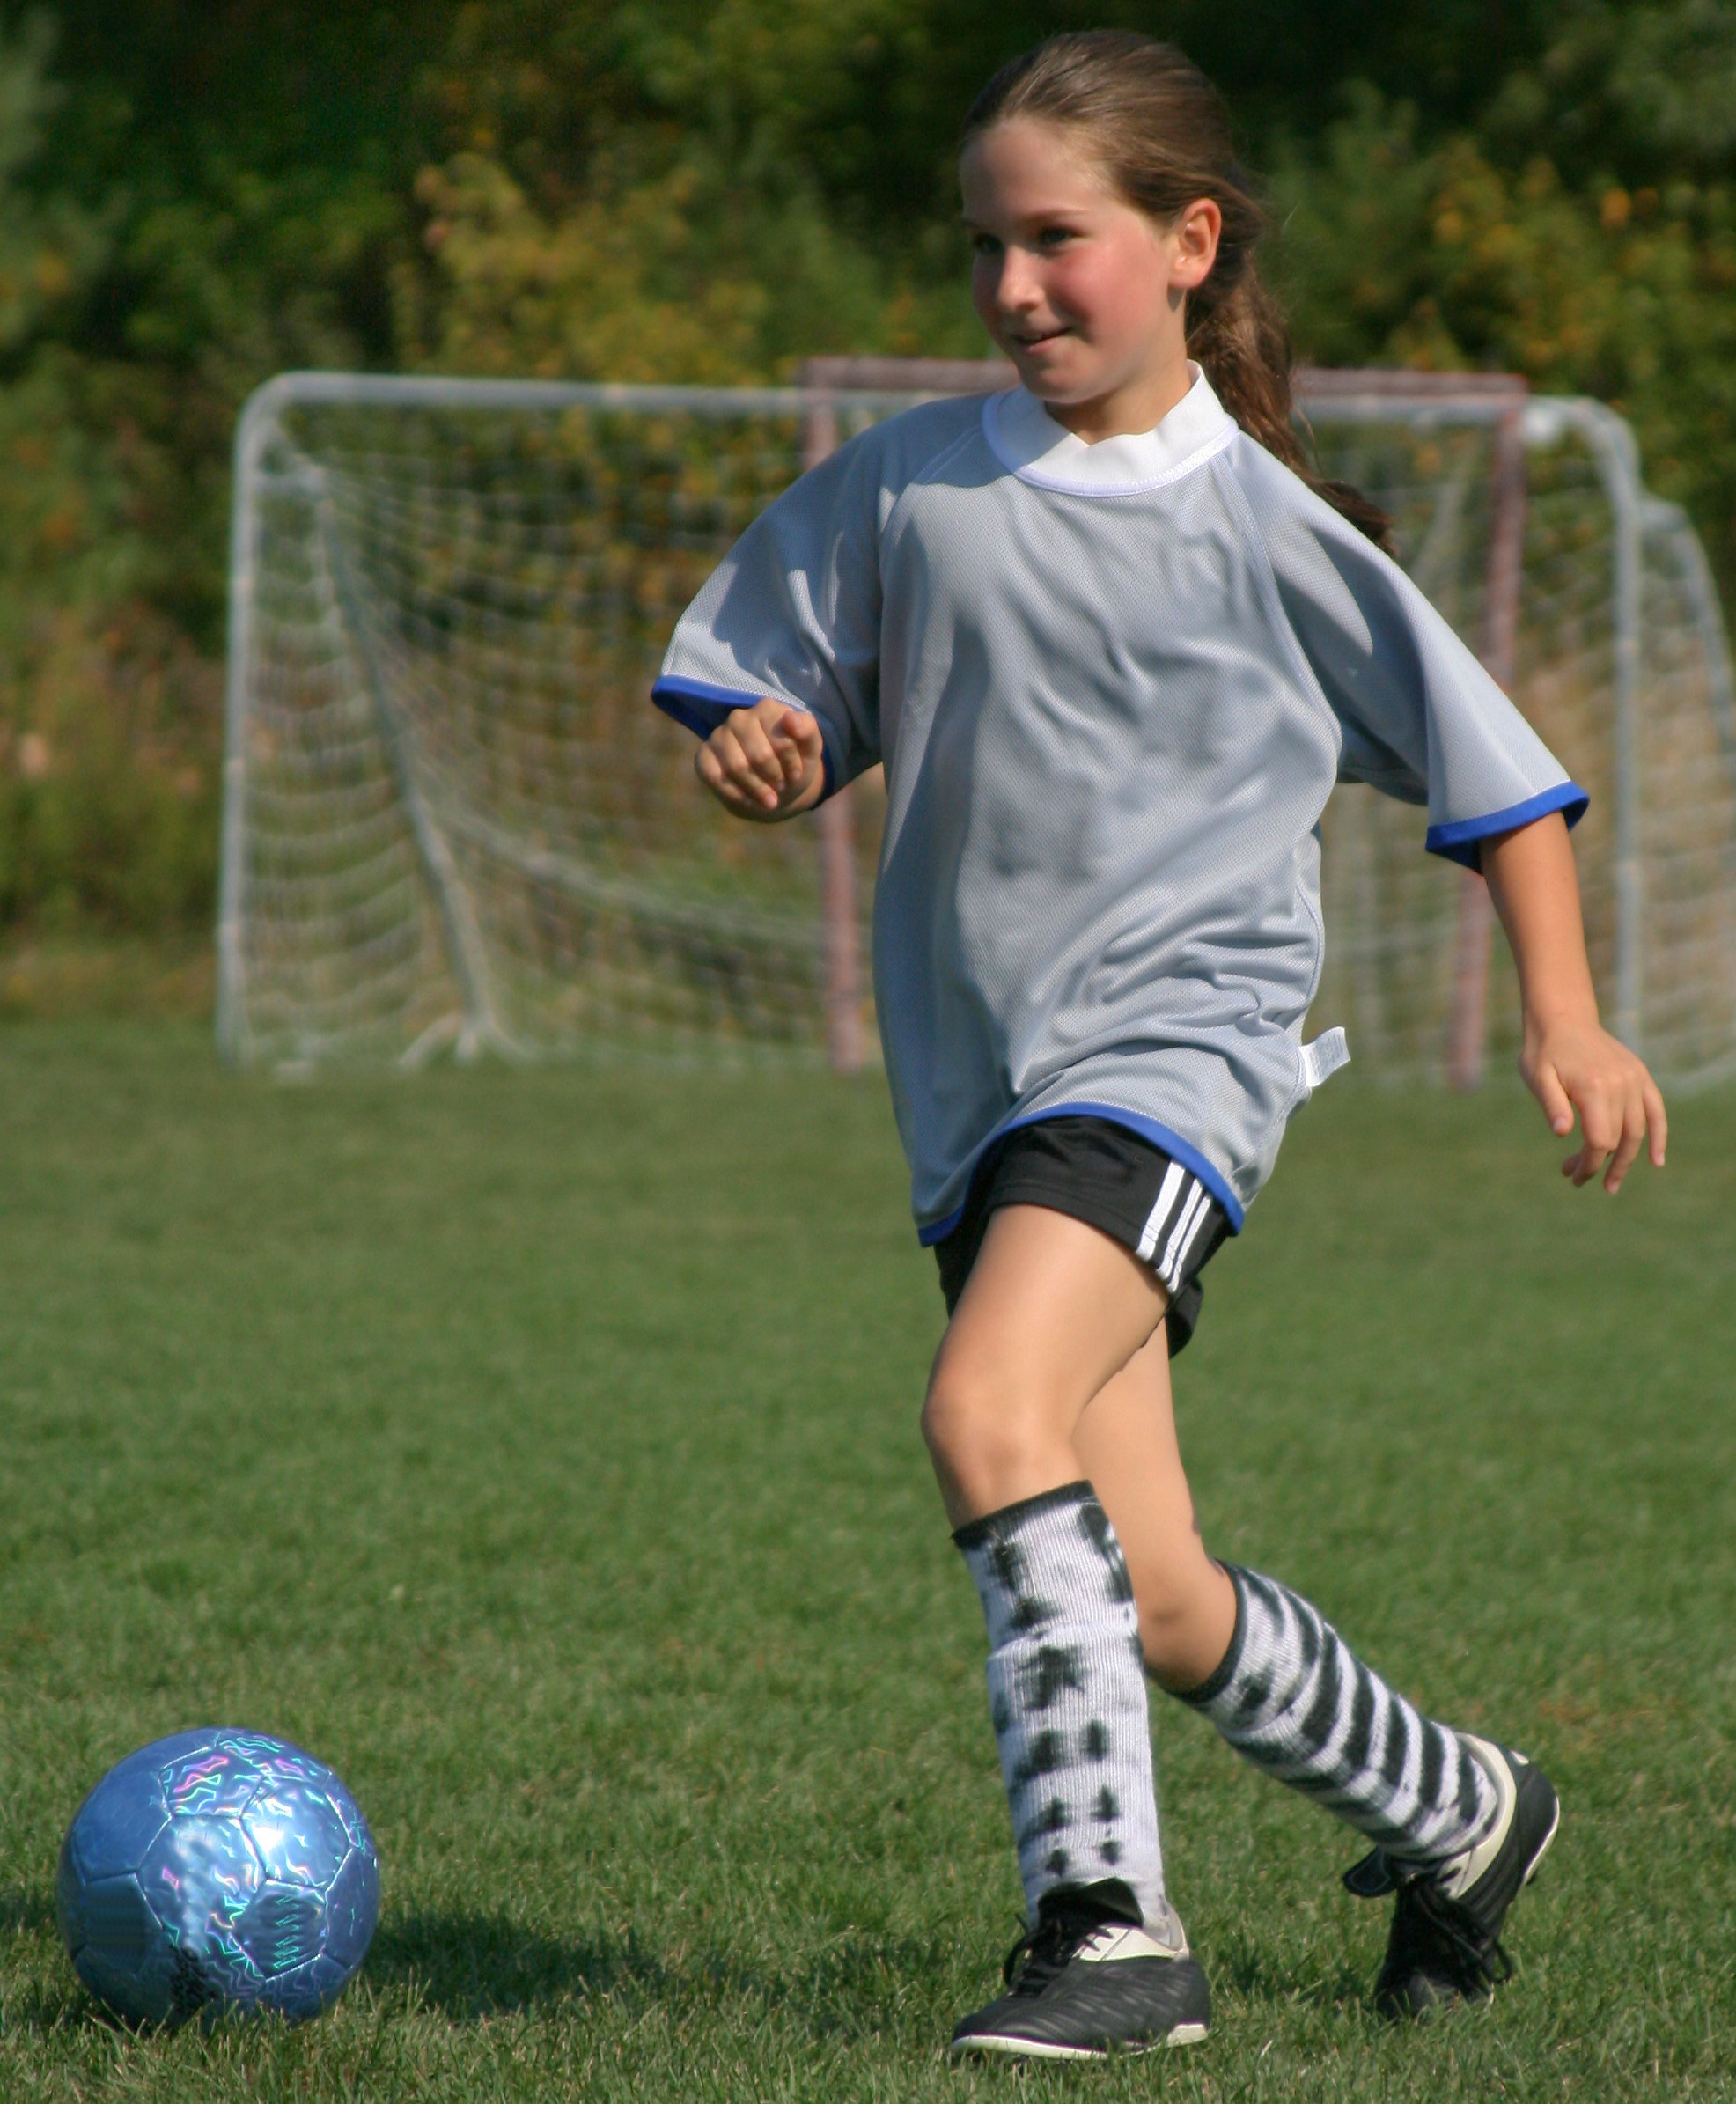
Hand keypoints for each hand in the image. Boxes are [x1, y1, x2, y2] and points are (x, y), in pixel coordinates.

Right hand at [694, 698, 825, 821]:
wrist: (773, 787)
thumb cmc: (793, 763)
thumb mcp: (810, 749)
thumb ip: (807, 730)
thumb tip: (790, 717)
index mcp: (767, 709)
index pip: (782, 741)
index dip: (792, 765)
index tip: (796, 774)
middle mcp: (739, 717)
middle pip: (760, 756)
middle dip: (775, 778)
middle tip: (781, 787)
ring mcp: (718, 735)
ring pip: (738, 767)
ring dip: (757, 790)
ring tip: (769, 799)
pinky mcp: (703, 756)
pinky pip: (716, 778)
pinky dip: (736, 795)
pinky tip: (749, 801)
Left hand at [1521, 1014, 1666, 1192]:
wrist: (1563, 1019)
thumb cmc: (1544, 1051)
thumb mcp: (1537, 1077)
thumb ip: (1552, 1105)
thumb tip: (1563, 1134)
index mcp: (1593, 1087)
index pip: (1599, 1140)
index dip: (1588, 1164)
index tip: (1571, 1176)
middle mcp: (1620, 1084)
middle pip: (1619, 1139)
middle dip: (1600, 1165)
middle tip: (1579, 1181)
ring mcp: (1634, 1079)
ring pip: (1638, 1130)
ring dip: (1627, 1159)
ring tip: (1612, 1182)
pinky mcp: (1640, 1075)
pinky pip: (1656, 1110)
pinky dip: (1658, 1135)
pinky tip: (1656, 1161)